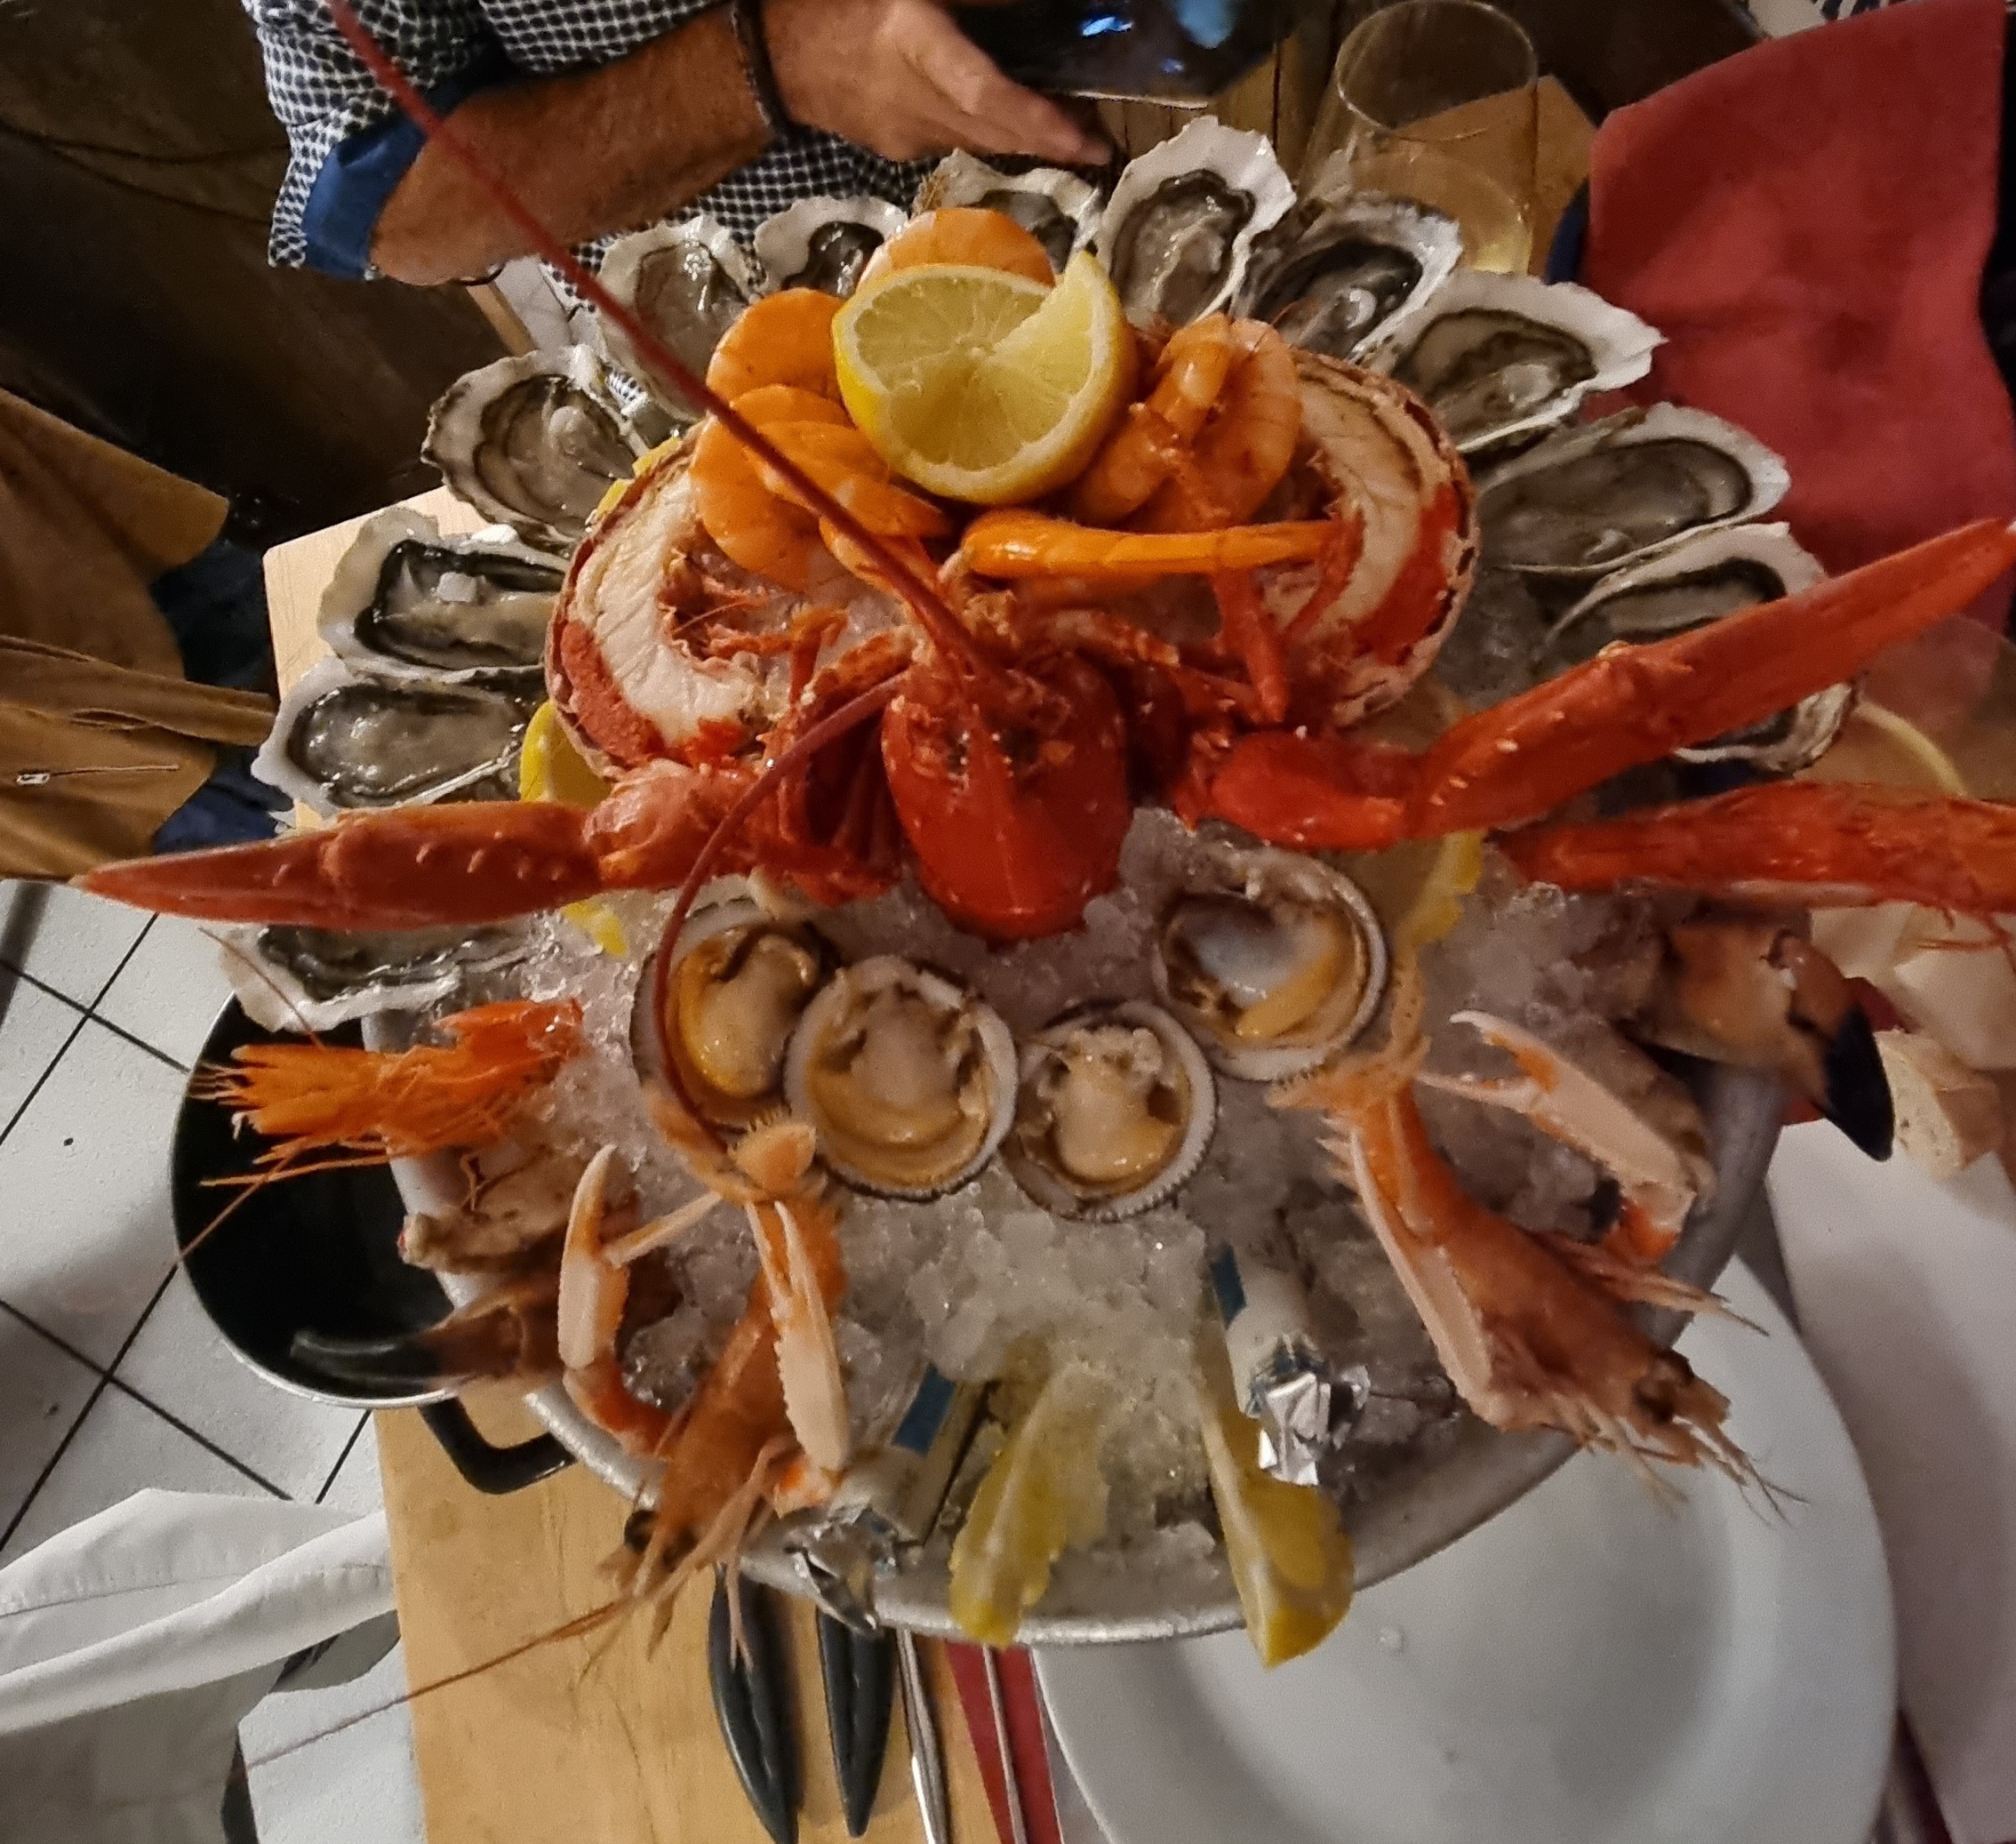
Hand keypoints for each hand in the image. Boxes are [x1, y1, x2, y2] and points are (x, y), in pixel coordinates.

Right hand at [765, 0, 1107, 166]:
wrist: (778, 59)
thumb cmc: (845, 7)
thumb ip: (971, 5)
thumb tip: (1023, 8)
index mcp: (914, 46)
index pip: (985, 94)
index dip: (1035, 120)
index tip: (1082, 140)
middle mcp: (915, 99)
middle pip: (995, 129)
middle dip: (1050, 140)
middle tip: (1099, 144)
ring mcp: (907, 132)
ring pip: (981, 140)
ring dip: (1026, 140)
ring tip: (1072, 136)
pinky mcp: (901, 147)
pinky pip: (958, 140)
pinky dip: (990, 133)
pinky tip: (1013, 125)